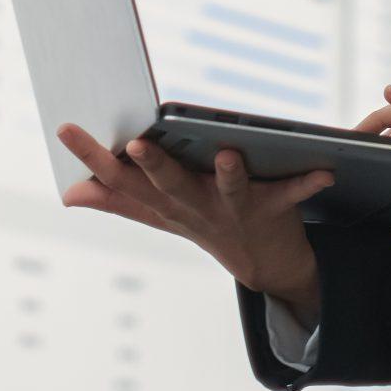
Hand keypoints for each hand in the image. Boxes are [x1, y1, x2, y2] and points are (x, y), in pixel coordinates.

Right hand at [54, 122, 333, 307]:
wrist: (263, 264)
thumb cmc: (204, 223)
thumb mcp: (159, 214)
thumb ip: (118, 199)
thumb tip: (70, 193)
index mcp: (164, 203)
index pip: (119, 180)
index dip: (90, 156)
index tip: (66, 126)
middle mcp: (195, 208)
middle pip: (169, 187)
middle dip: (153, 166)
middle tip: (137, 143)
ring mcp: (234, 210)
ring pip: (230, 192)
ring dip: (231, 175)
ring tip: (231, 154)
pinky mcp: (273, 208)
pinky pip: (291, 194)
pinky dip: (308, 183)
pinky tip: (324, 170)